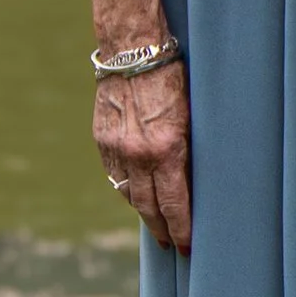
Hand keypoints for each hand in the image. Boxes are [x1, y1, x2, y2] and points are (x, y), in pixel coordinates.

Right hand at [95, 59, 191, 251]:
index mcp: (166, 149)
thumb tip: (192, 182)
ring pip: (128, 192)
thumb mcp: (193, 116)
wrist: (133, 50)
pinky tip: (136, 194)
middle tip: (171, 244)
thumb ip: (188, 150)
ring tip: (156, 224)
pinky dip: (126, 187)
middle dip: (161, 228)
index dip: (181, 228)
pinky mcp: (101, 139)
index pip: (174, 203)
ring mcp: (115, 148)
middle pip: (148, 205)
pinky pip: (114, 174)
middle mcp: (137, 154)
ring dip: (142, 210)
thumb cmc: (175, 76)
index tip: (187, 246)